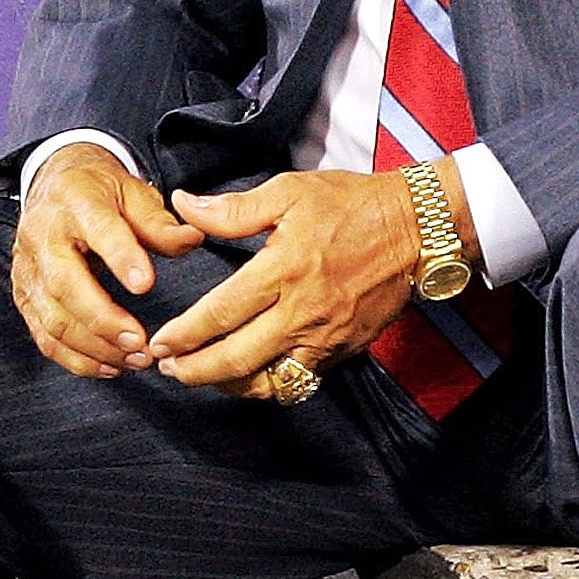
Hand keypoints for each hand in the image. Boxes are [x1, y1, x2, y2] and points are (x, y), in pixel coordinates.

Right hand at [11, 143, 204, 378]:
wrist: (53, 183)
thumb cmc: (100, 191)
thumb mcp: (134, 192)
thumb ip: (160, 222)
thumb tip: (192, 239)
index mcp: (76, 201)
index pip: (99, 230)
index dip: (121, 257)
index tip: (146, 283)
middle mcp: (43, 236)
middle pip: (64, 284)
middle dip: (102, 319)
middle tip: (140, 342)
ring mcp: (29, 270)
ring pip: (52, 318)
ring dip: (93, 347)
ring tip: (135, 359)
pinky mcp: (24, 296)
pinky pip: (44, 336)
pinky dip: (75, 358)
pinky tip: (109, 366)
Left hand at [147, 166, 455, 399]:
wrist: (417, 228)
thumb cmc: (353, 205)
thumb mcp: (290, 192)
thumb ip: (232, 209)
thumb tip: (184, 207)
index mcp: (284, 269)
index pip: (221, 313)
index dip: (185, 334)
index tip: (161, 343)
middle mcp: (304, 311)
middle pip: (237, 359)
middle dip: (195, 370)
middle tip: (168, 369)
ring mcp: (326, 336)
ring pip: (269, 381)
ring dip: (230, 385)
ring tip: (206, 376)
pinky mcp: (345, 348)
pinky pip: (302, 380)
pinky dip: (271, 385)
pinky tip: (252, 375)